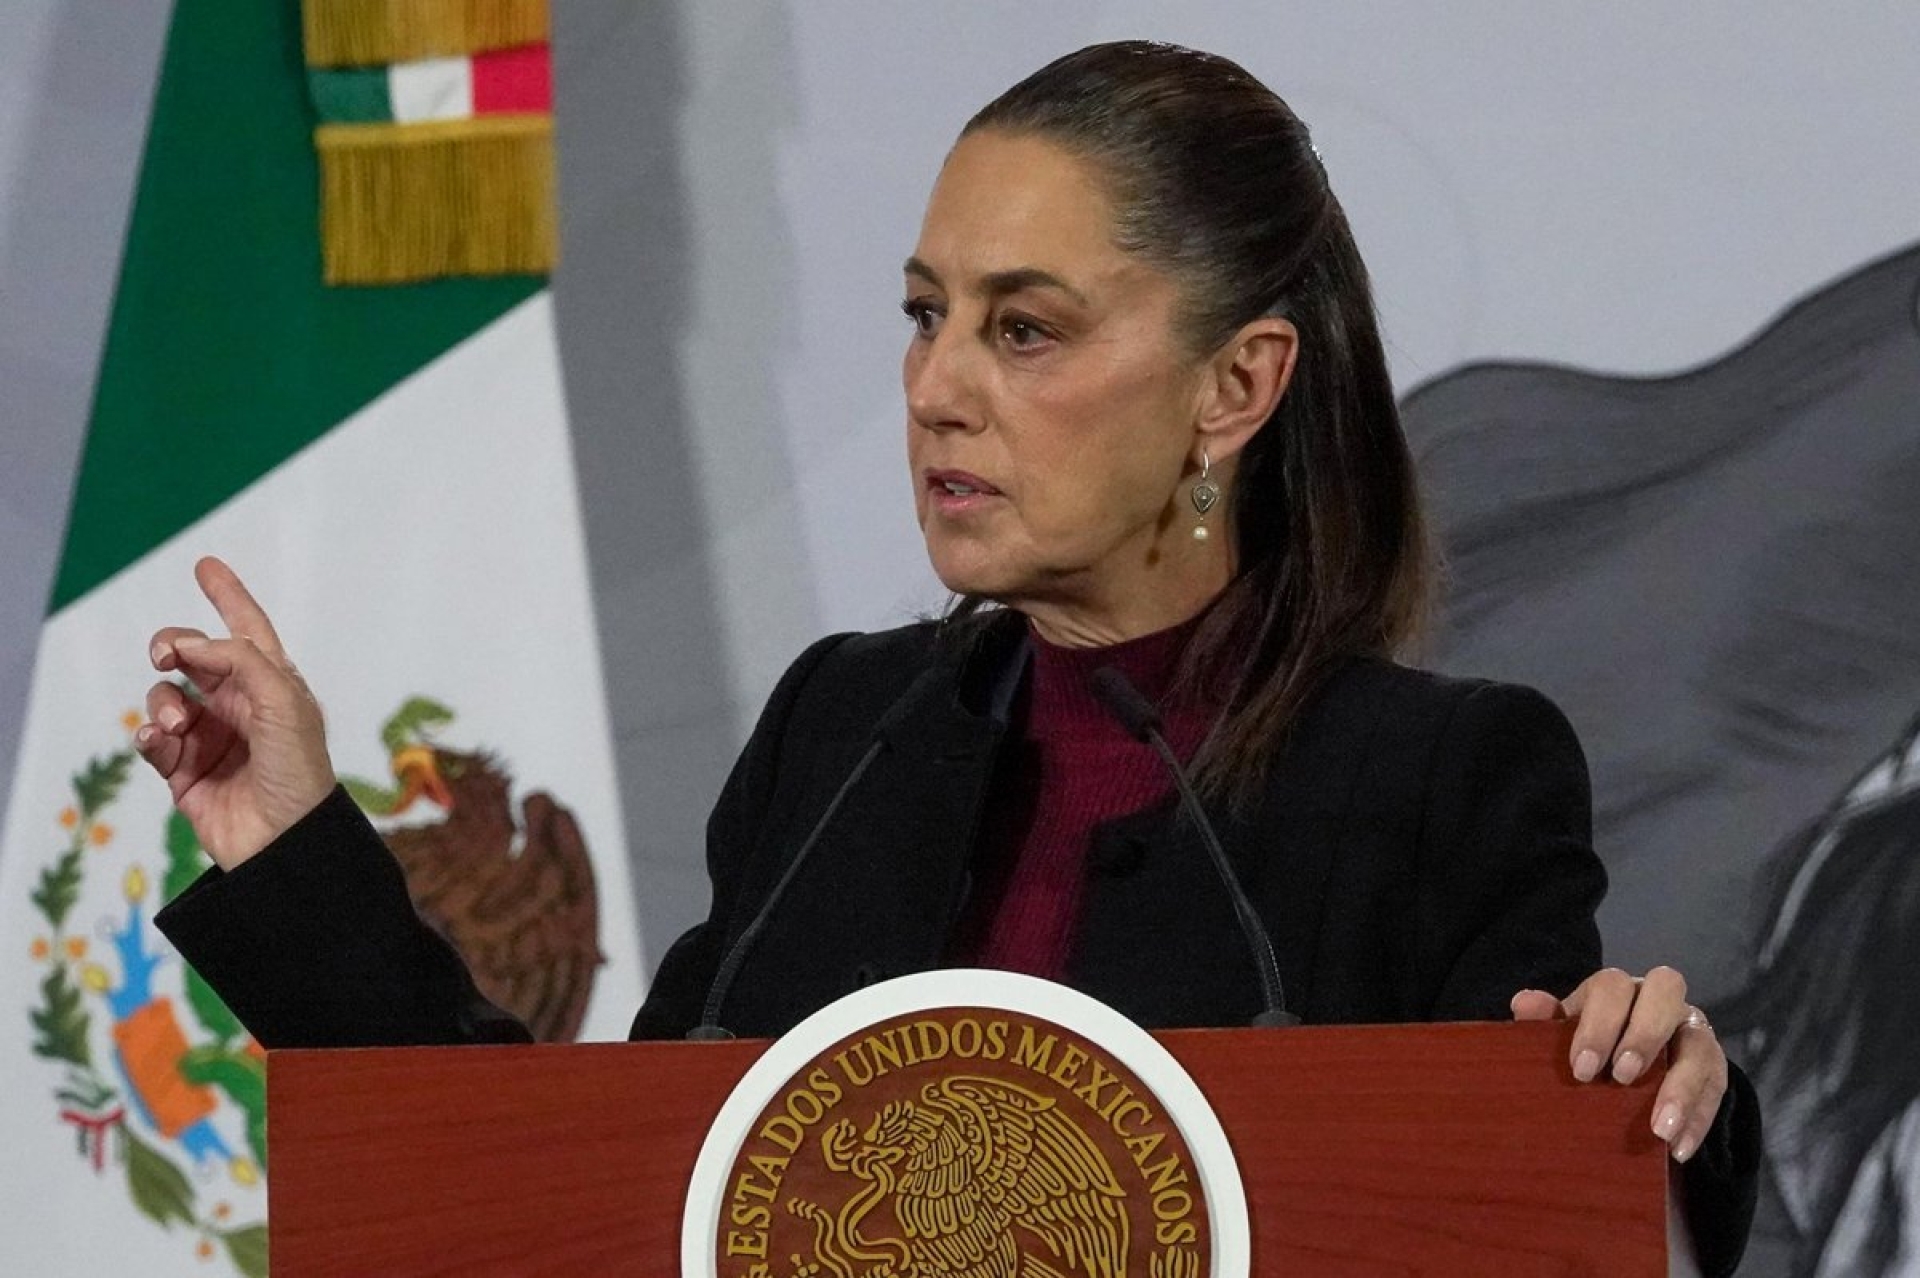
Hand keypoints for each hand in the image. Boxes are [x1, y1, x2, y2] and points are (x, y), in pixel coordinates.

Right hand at [134, 557, 336, 869]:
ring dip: (164, 701)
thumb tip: (192, 644)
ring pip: (166, 697)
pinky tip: (162, 739)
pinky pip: (152, 738)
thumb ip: (240, 660)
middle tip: (165, 655)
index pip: (248, 631)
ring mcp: (210, 737)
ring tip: (179, 724)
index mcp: (273, 685)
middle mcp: (240, 706)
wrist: (284, 840)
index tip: (205, 565)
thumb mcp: (283, 703)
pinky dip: (150, 733)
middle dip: (171, 646)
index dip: (228, 597)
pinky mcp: (183, 770)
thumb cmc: (298, 770)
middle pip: (192, 656)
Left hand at [1511, 966, 1726, 1162]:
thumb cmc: (1588, 1049)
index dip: (1599, 1024)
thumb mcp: (1565, 1037)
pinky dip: (1698, 1120)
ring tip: (1658, 1129)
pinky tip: (1678, 1150)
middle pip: (1665, 990)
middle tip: (1621, 1078)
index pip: (1613, 987)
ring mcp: (1692, 1032)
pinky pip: (1717, 1089)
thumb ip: (1544, 1022)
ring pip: (1698, 1045)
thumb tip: (1523, 1004)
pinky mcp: (1715, 1068)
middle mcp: (1659, 1000)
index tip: (1581, 1069)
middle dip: (1643, 1034)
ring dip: (1681, 1087)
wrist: (1628, 1075)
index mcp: (1616, 989)